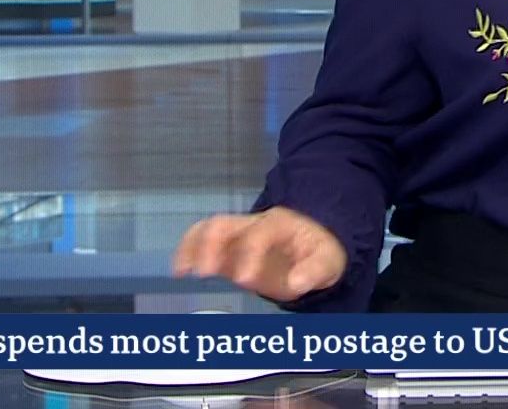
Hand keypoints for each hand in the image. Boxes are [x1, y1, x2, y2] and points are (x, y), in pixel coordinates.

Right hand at [172, 208, 347, 302]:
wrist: (314, 242)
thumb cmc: (320, 250)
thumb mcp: (328, 260)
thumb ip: (313, 271)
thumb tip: (296, 283)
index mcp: (279, 225)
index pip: (260, 233)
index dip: (251, 254)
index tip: (245, 279)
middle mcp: (254, 225)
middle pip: (225, 223)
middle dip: (210, 245)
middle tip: (205, 272)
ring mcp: (238, 235)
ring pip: (209, 230)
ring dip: (193, 247)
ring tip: (182, 270)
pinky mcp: (228, 250)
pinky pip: (202, 242)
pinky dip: (188, 252)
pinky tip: (179, 271)